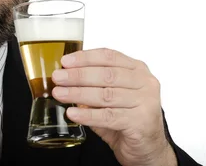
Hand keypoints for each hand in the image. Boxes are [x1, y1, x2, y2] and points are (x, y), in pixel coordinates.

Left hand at [51, 48, 176, 165]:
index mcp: (137, 69)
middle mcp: (145, 83)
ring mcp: (146, 102)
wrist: (147, 148)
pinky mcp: (141, 122)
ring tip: (60, 94)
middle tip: (58, 77)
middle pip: (107, 74)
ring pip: (106, 95)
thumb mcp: (110, 96)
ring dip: (78, 93)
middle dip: (78, 75)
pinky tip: (73, 113)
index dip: (85, 58)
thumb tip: (65, 76)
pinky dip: (88, 115)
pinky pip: (109, 116)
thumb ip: (94, 85)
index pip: (109, 56)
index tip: (65, 62)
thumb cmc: (127, 118)